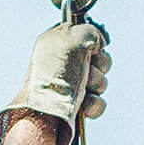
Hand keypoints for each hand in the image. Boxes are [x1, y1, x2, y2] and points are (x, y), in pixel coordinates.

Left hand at [0, 20, 110, 144]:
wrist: (42, 113)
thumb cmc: (53, 74)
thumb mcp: (71, 39)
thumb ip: (89, 31)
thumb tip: (98, 43)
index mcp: (57, 42)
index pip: (85, 34)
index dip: (93, 41)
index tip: (91, 47)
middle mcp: (65, 63)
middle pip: (99, 57)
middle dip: (99, 64)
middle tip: (86, 69)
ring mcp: (71, 86)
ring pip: (102, 80)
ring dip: (97, 84)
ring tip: (81, 89)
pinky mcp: (77, 106)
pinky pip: (99, 102)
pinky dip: (95, 104)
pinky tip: (84, 106)